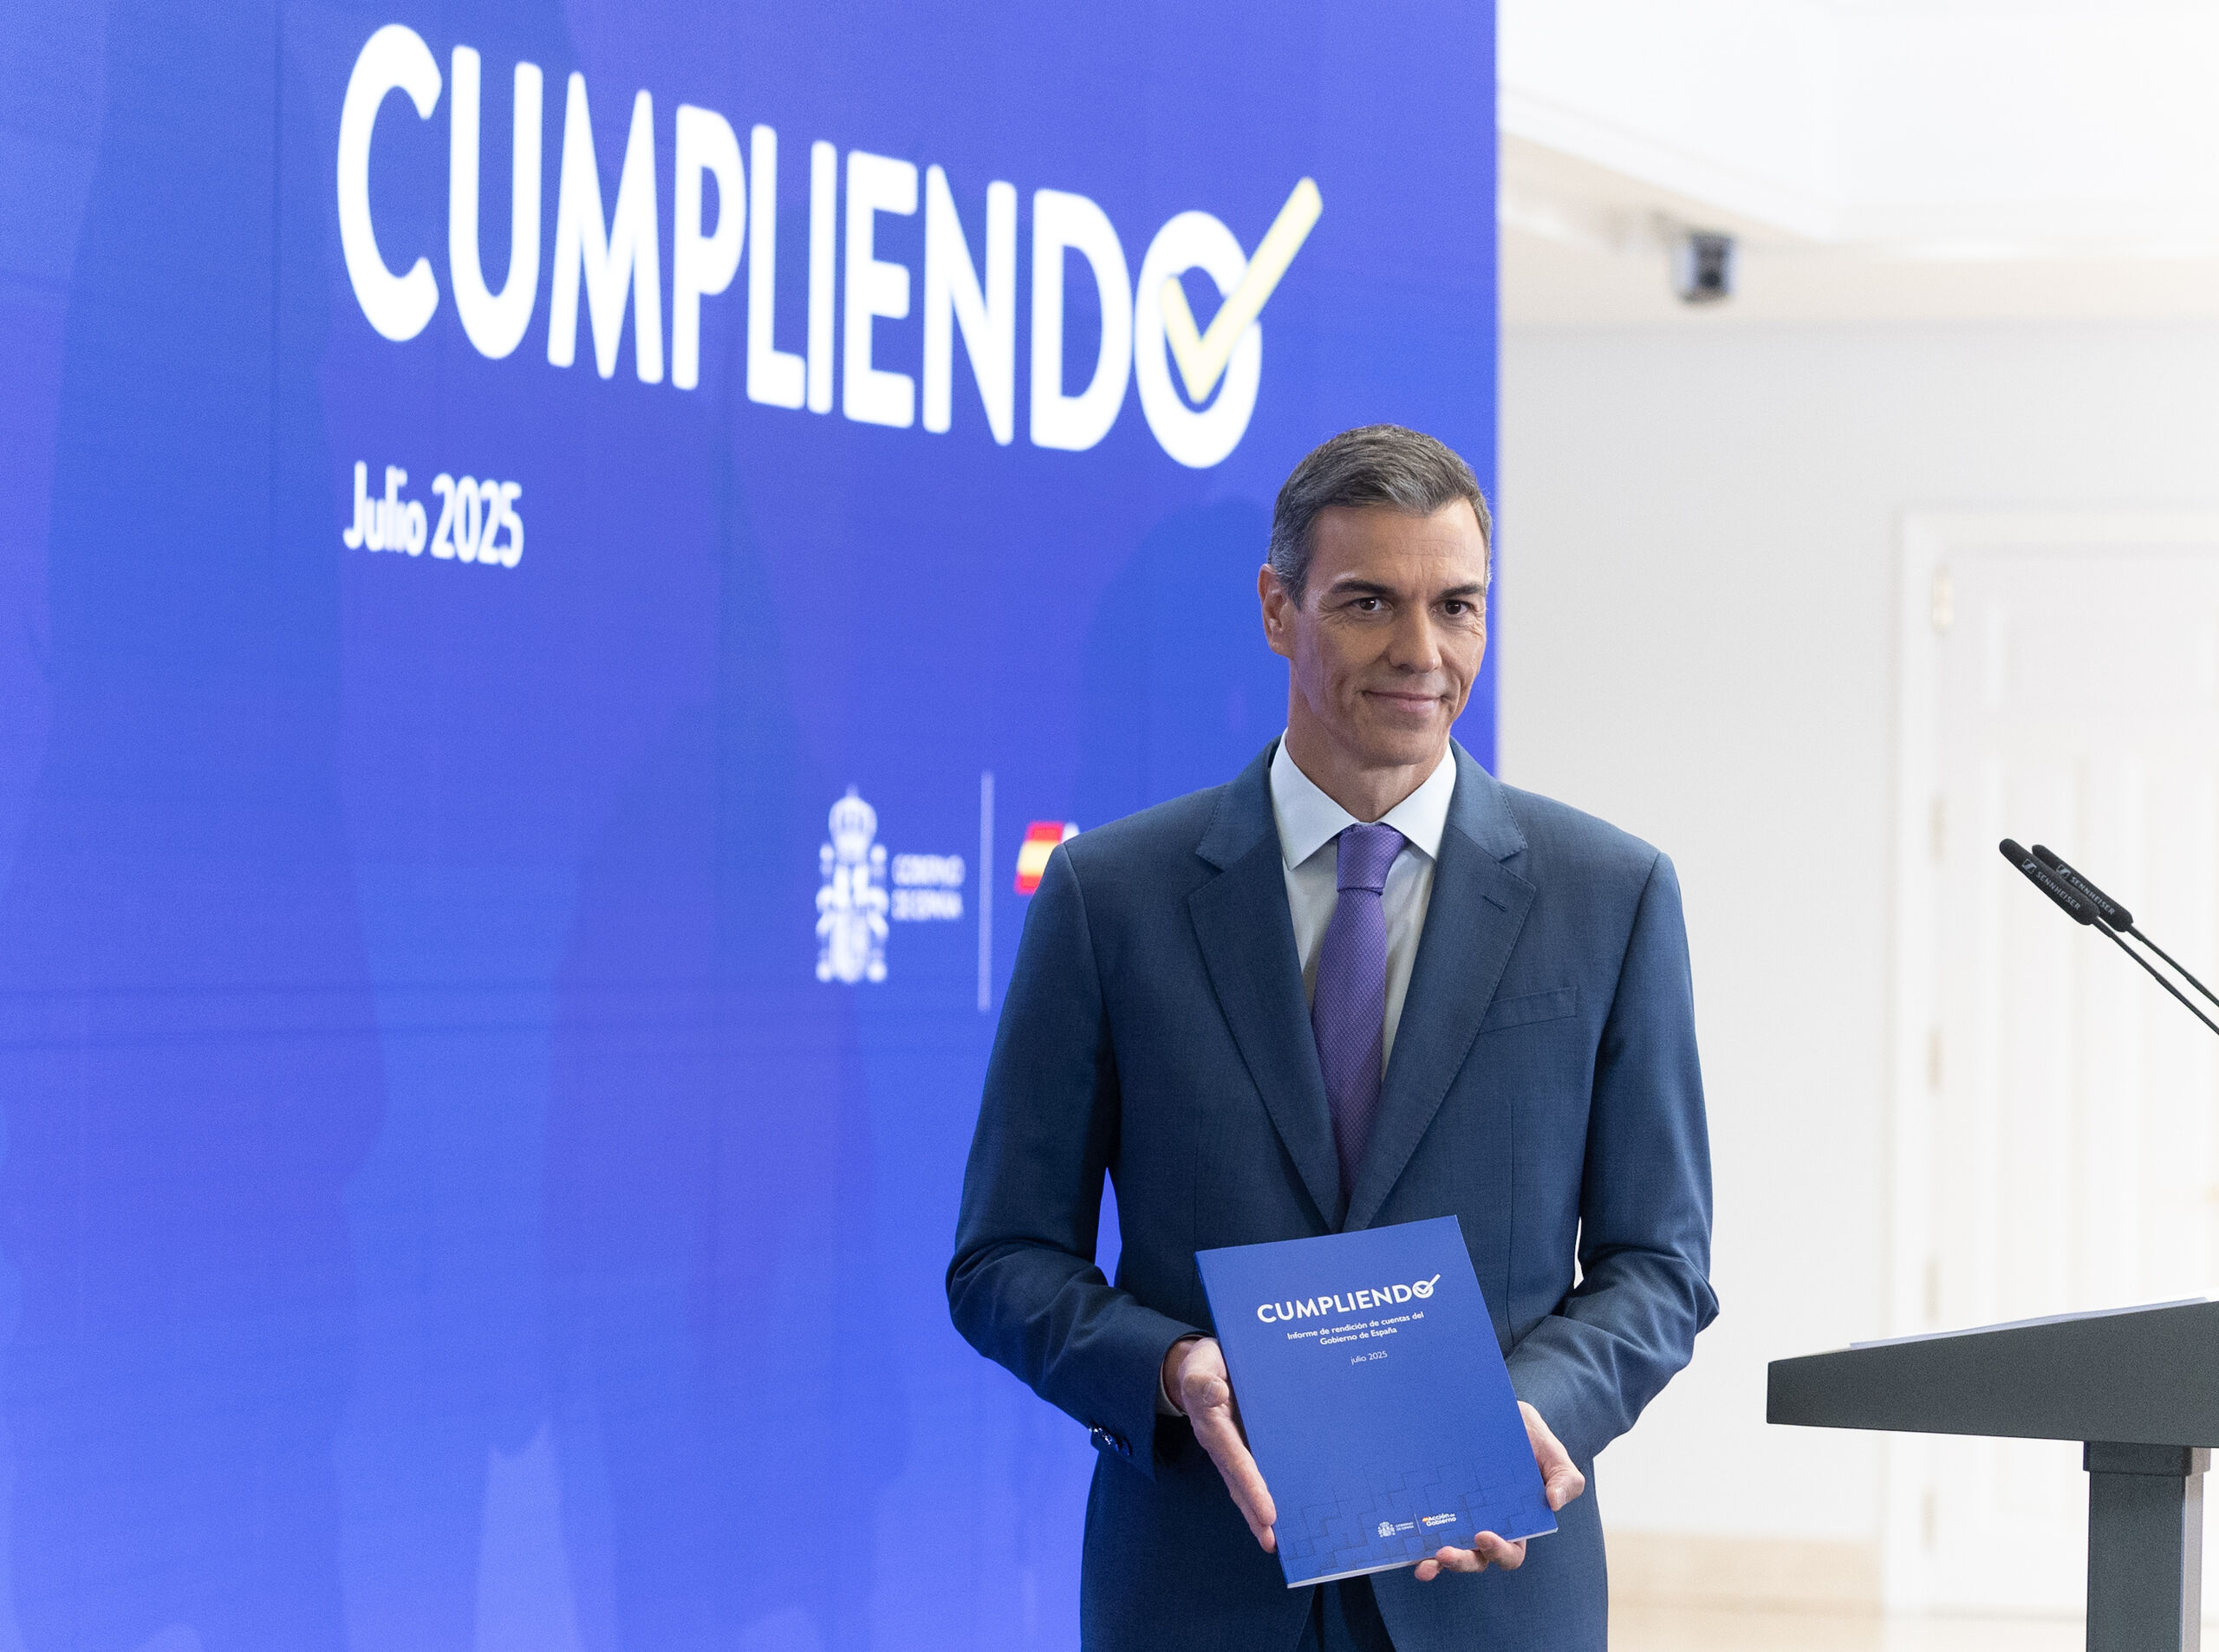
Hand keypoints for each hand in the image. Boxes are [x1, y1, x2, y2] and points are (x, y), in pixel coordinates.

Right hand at [1163, 1336, 1277, 1551]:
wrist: (1208, 1366)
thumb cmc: (1205, 1365)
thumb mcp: (1199, 1365)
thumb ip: (1203, 1380)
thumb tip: (1217, 1393)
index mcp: (1214, 1426)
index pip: (1235, 1460)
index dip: (1251, 1486)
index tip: (1267, 1512)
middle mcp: (1226, 1445)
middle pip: (1241, 1484)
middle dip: (1256, 1513)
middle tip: (1273, 1541)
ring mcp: (1238, 1448)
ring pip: (1251, 1484)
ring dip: (1263, 1512)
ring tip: (1282, 1540)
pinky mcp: (1251, 1445)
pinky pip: (1263, 1470)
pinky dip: (1274, 1491)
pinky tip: (1293, 1507)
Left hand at [1414, 1401, 1584, 1581]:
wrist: (1492, 1410)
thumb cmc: (1527, 1436)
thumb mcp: (1552, 1451)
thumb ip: (1565, 1477)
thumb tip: (1554, 1502)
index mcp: (1516, 1523)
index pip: (1510, 1552)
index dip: (1499, 1551)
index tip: (1483, 1535)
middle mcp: (1485, 1525)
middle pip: (1476, 1558)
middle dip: (1462, 1561)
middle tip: (1445, 1553)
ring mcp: (1458, 1517)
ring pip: (1448, 1550)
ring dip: (1435, 1561)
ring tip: (1423, 1563)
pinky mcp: (1436, 1504)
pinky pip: (1425, 1527)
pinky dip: (1415, 1541)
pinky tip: (1403, 1543)